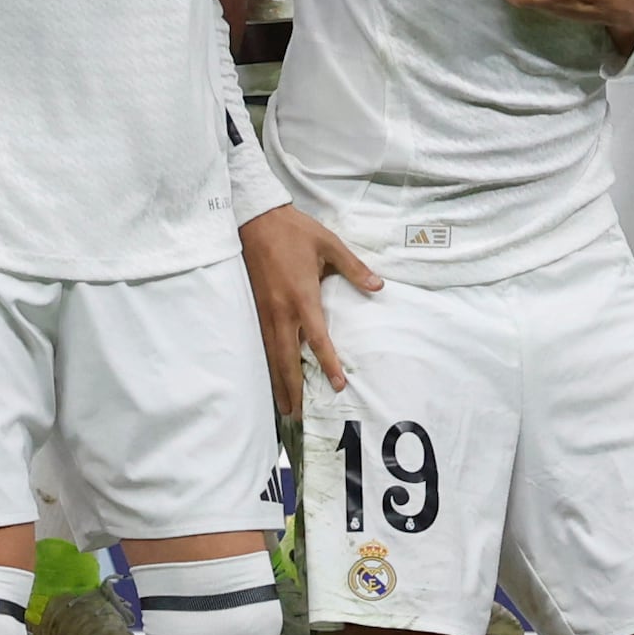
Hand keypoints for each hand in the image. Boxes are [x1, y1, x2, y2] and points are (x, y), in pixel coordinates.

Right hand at [240, 199, 375, 412]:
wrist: (255, 219)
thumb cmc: (294, 231)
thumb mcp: (329, 244)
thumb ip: (354, 268)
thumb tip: (378, 287)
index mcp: (302, 296)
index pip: (318, 339)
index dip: (328, 363)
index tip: (338, 384)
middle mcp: (281, 310)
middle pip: (287, 358)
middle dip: (293, 388)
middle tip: (299, 415)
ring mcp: (264, 311)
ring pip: (271, 355)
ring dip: (277, 382)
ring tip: (284, 407)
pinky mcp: (254, 308)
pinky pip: (262, 343)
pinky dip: (267, 364)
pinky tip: (271, 377)